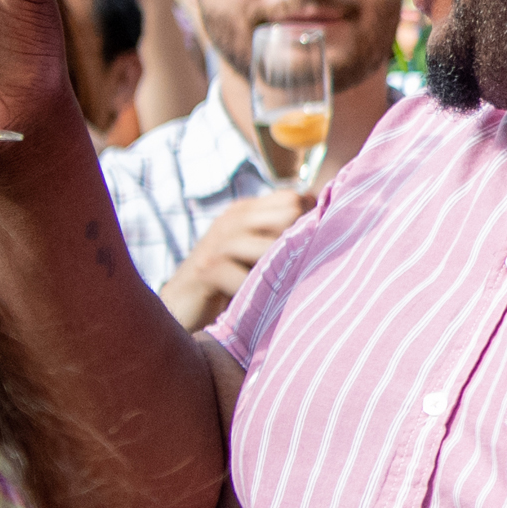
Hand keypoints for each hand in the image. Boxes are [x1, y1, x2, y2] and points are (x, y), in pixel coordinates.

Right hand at [159, 189, 313, 329]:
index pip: (294, 197)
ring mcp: (219, 242)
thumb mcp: (256, 256)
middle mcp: (232, 219)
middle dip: (299, 242)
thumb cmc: (226, 285)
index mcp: (245, 212)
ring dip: (282, 272)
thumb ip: (281, 238)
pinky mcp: (208, 270)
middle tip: (295, 270)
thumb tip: (327, 223)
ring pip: (273, 243)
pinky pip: (250, 278)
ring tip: (278, 290)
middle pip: (290, 210)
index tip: (317, 246)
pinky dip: (261, 295)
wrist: (179, 310)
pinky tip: (259, 305)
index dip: (311, 220)